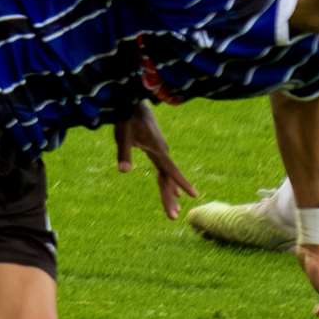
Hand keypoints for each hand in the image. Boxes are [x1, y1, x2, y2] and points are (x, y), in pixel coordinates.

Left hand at [113, 103, 196, 219]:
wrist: (130, 101)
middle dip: (170, 197)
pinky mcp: (155, 148)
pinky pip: (163, 169)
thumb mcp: (123, 136)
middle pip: (168, 178)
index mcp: (158, 150)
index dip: (182, 183)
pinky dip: (166, 181)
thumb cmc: (126, 118)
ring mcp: (160, 150)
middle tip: (173, 217)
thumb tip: (123, 171)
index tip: (195, 195)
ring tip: (174, 209)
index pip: (171, 170)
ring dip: (169, 191)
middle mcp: (162, 151)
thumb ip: (124, 153)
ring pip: (166, 175)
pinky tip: (170, 189)